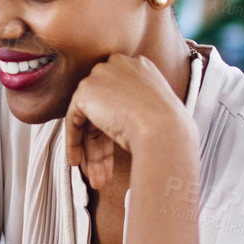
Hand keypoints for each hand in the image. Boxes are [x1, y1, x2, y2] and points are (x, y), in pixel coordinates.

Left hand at [65, 54, 196, 189]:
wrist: (164, 129)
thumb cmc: (170, 127)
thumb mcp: (157, 111)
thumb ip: (137, 109)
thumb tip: (121, 125)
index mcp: (140, 67)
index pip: (120, 97)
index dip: (116, 126)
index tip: (117, 149)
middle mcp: (119, 65)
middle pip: (104, 108)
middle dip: (103, 144)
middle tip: (106, 171)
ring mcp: (100, 75)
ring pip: (89, 117)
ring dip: (92, 150)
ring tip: (98, 178)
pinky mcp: (85, 91)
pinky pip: (74, 119)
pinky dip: (74, 141)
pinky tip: (78, 161)